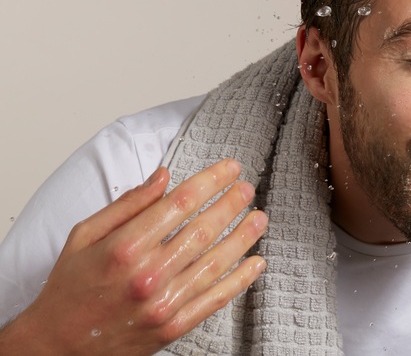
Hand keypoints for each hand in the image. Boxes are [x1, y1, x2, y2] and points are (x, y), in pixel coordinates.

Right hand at [0, 160, 267, 355]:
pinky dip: (240, 280)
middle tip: (248, 188)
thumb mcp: (85, 234)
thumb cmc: (69, 288)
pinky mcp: (172, 327)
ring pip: (215, 263)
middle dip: (231, 204)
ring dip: (243, 237)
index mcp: (124, 246)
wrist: (56, 346)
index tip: (229, 168)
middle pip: (203, 230)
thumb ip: (128, 203)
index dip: (211, 181)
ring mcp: (162, 303)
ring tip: (260, 217)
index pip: (180, 203)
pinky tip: (256, 262)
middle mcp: (146, 274)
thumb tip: (164, 175)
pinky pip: (215, 300)